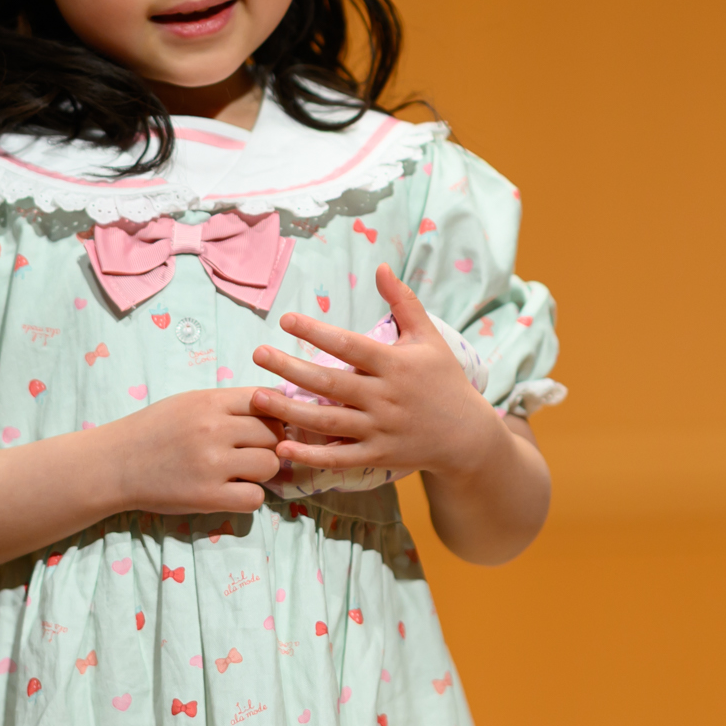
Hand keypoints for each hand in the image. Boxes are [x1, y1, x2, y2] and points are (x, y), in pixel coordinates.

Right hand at [105, 386, 286, 514]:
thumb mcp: (189, 403)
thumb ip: (228, 404)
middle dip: (269, 444)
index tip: (265, 426)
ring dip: (261, 472)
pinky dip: (249, 497)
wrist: (115, 464)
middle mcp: (214, 430)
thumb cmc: (153, 430)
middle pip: (274, 434)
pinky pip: (254, 498)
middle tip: (251, 452)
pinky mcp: (207, 497)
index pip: (267, 401)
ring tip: (240, 472)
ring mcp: (212, 464)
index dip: (273, 415)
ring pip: (270, 465)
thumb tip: (273, 405)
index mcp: (210, 402)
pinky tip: (232, 491)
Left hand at [247, 265, 507, 483]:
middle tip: (258, 354)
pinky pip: (339, 458)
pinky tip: (282, 448)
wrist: (467, 436)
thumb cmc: (445, 381)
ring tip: (257, 397)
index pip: (349, 345)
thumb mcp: (429, 338)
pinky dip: (311, 455)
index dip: (317, 332)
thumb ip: (404, 302)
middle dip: (290, 368)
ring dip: (290, 411)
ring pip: (328, 421)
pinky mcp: (378, 456)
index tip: (286, 320)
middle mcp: (386, 397)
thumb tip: (381, 267)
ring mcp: (381, 430)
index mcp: (396, 365)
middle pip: (330, 383)